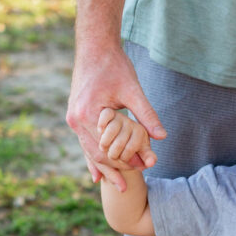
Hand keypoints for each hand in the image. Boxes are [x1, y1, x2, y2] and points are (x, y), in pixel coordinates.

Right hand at [67, 44, 165, 190]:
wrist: (94, 46)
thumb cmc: (115, 65)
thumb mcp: (133, 90)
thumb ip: (146, 115)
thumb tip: (162, 137)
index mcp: (88, 114)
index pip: (107, 149)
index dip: (124, 162)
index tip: (141, 171)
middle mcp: (76, 119)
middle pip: (95, 154)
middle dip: (113, 170)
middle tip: (129, 188)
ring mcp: (73, 118)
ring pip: (88, 151)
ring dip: (104, 167)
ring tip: (118, 185)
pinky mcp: (75, 115)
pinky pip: (84, 142)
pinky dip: (92, 157)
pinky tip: (97, 175)